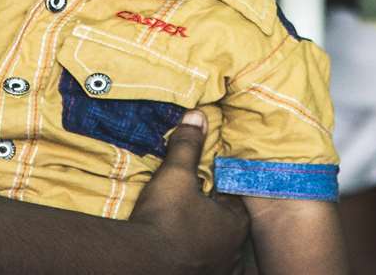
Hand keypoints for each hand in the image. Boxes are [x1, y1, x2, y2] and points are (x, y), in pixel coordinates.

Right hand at [128, 111, 249, 274]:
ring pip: (214, 247)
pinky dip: (193, 255)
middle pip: (225, 224)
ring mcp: (216, 270)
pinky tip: (177, 246)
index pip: (235, 198)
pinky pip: (201, 263)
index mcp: (235, 225)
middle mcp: (232, 252)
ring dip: (202, 236)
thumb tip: (197, 116)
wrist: (140, 264)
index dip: (218, 187)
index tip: (202, 180)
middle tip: (190, 202)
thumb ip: (187, 146)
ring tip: (181, 225)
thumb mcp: (176, 175)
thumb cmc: (165, 219)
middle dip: (211, 213)